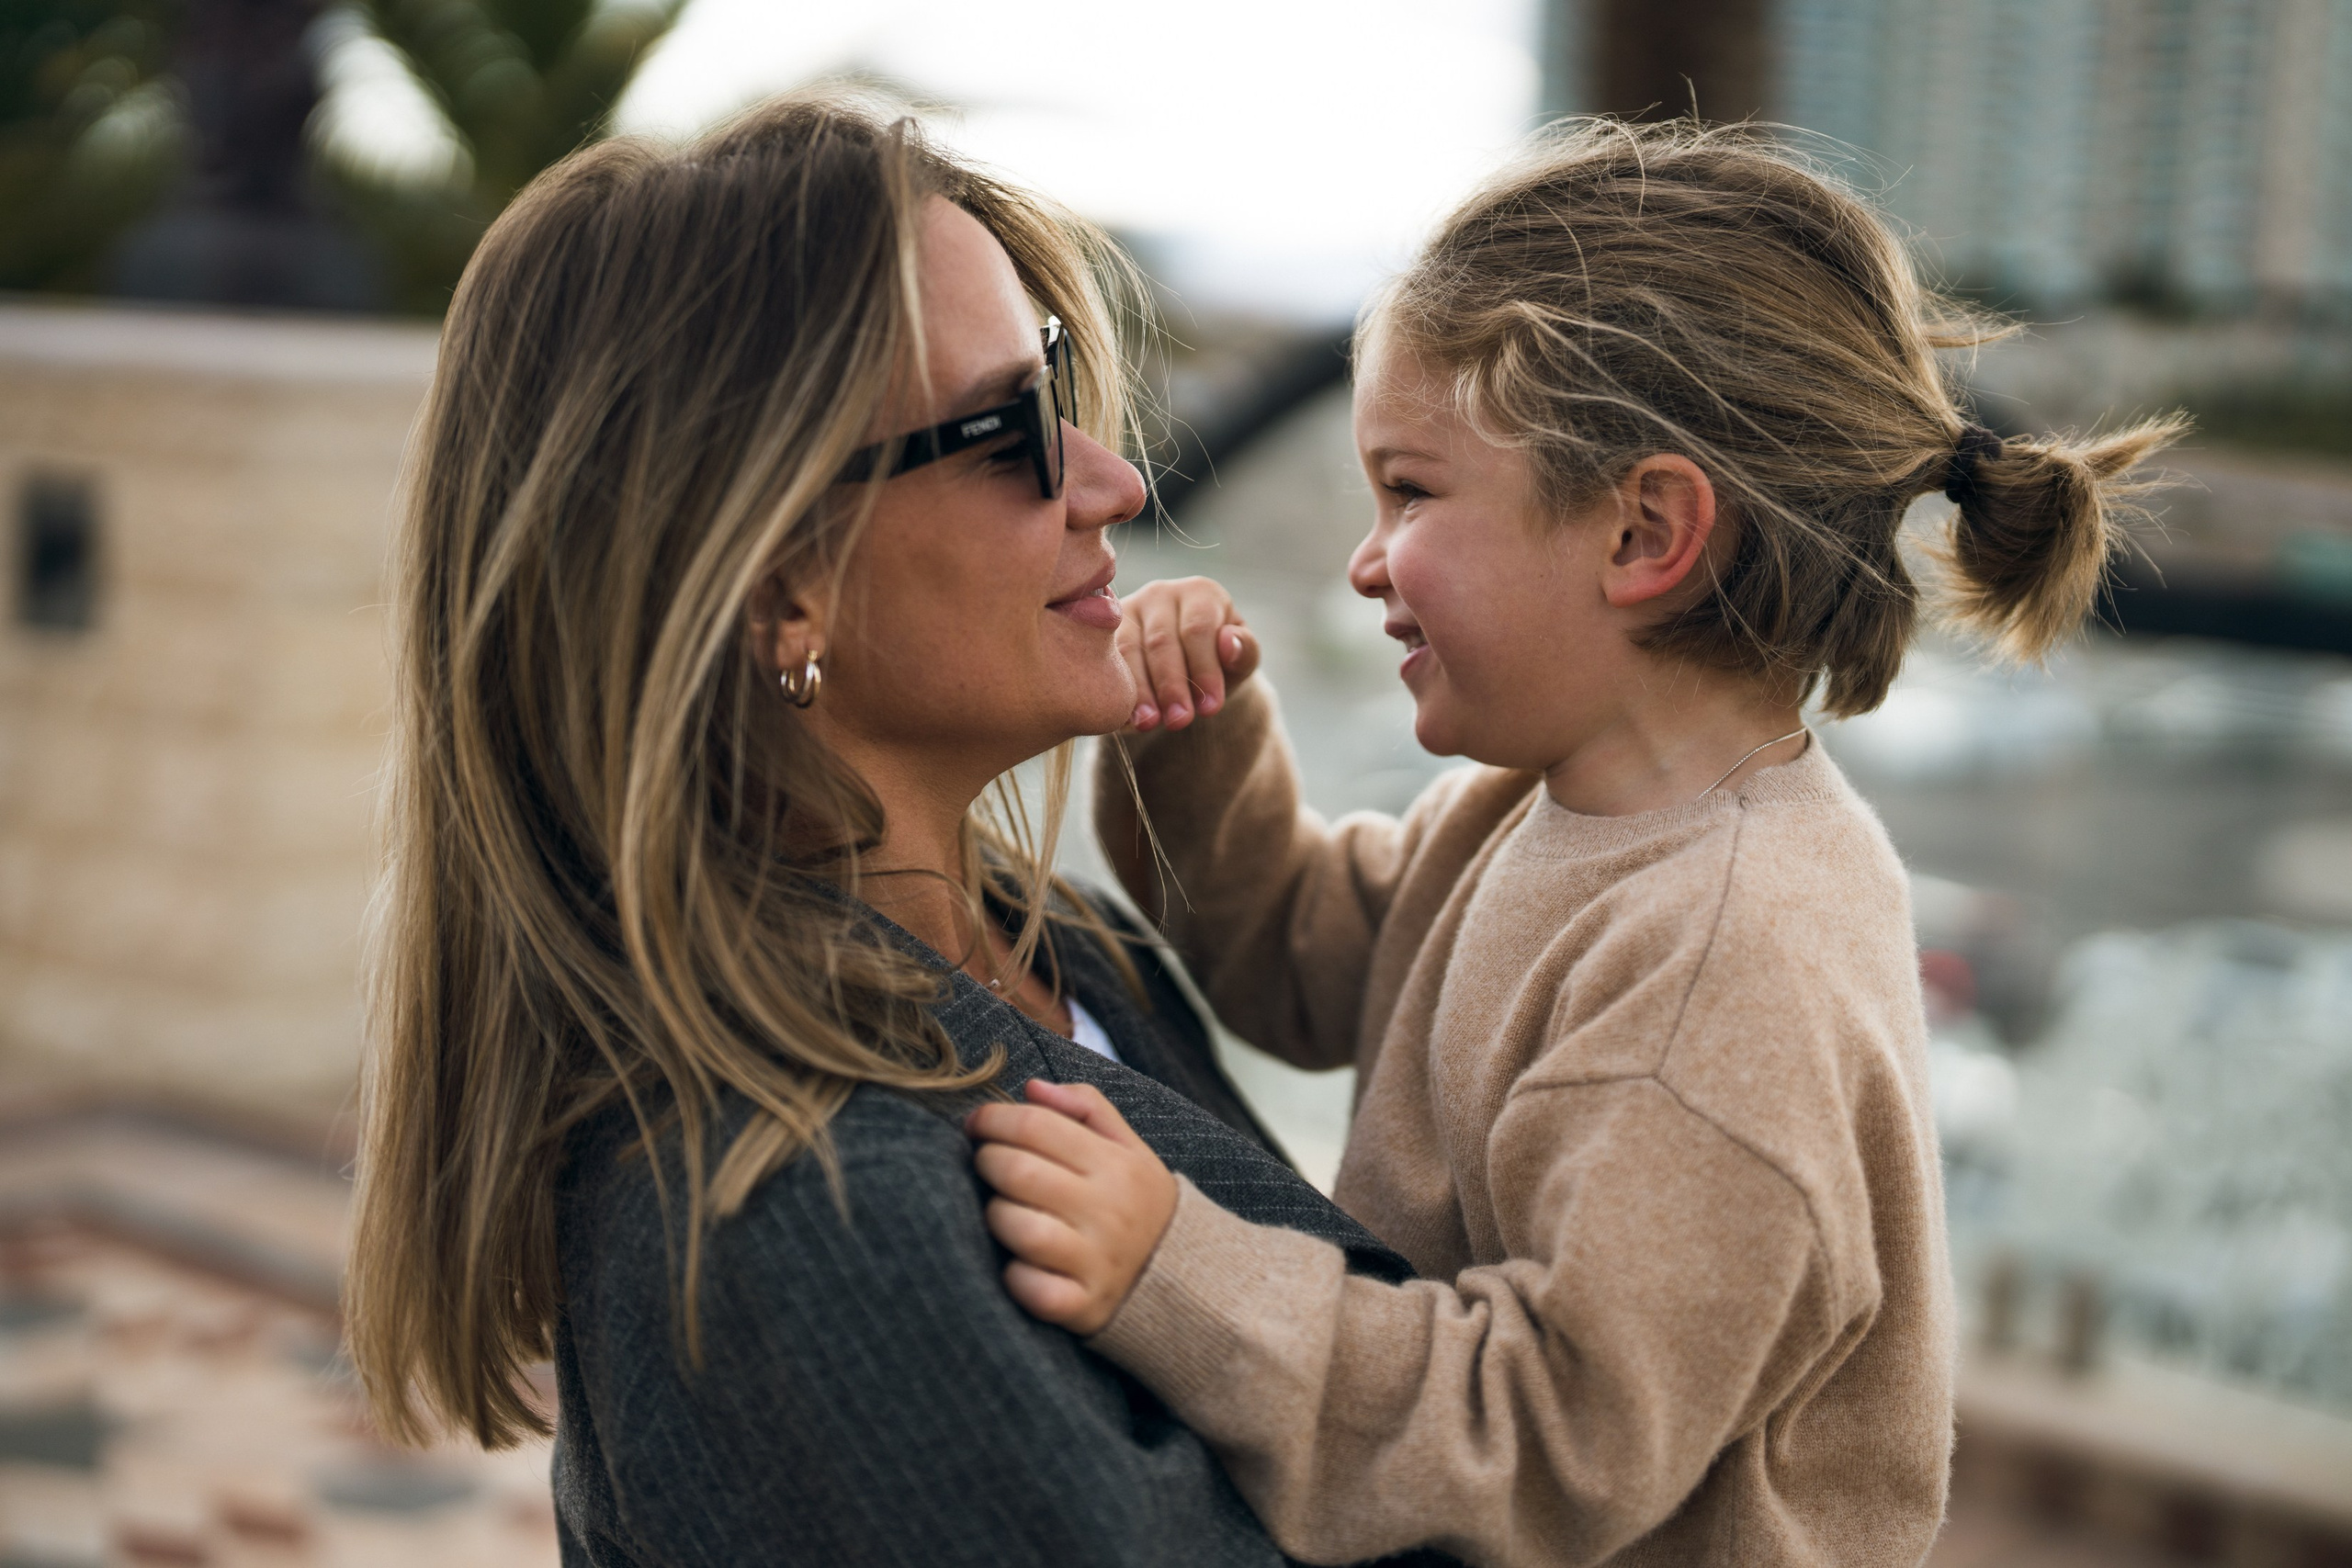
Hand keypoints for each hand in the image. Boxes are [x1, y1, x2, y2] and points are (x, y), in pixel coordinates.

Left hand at [965, 1079, 1178, 1334]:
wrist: (1185, 1276)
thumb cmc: (1135, 1201)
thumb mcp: (1127, 1145)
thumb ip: (1085, 1106)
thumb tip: (1032, 1088)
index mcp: (1115, 1163)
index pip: (1035, 1124)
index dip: (992, 1119)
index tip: (979, 1125)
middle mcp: (1108, 1210)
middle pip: (1018, 1172)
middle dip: (986, 1161)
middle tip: (986, 1164)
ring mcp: (1097, 1261)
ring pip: (1019, 1228)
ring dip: (996, 1216)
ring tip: (1004, 1212)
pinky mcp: (1084, 1306)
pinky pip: (1031, 1289)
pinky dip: (1015, 1277)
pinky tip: (1020, 1264)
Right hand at [1118, 577, 1259, 731]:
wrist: (1188, 669)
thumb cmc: (1219, 661)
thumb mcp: (1240, 660)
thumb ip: (1244, 651)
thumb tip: (1229, 642)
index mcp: (1200, 593)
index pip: (1198, 628)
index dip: (1204, 669)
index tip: (1211, 708)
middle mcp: (1161, 594)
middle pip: (1161, 640)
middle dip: (1171, 685)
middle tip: (1180, 721)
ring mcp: (1127, 611)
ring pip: (1129, 650)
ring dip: (1140, 690)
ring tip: (1149, 723)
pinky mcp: (1101, 633)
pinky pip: (1106, 661)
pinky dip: (1117, 690)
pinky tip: (1126, 717)